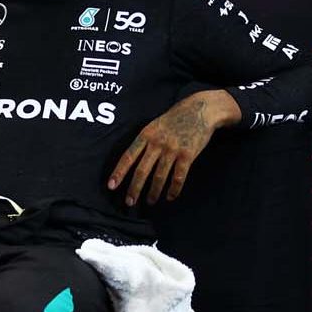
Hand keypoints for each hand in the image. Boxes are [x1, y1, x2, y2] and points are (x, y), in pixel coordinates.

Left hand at [107, 90, 239, 204]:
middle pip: (142, 170)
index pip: (128, 157)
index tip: (111, 186)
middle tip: (129, 202)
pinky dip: (174, 189)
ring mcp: (172, 150)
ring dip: (154, 192)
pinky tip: (170, 197)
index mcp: (145, 135)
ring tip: (150, 201)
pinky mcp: (188, 155)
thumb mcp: (154, 125)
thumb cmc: (174, 118)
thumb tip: (133, 160)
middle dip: (134, 188)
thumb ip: (144, 141)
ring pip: (159, 176)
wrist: (200, 109)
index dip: (119, 172)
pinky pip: (179, 177)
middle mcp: (157, 144)